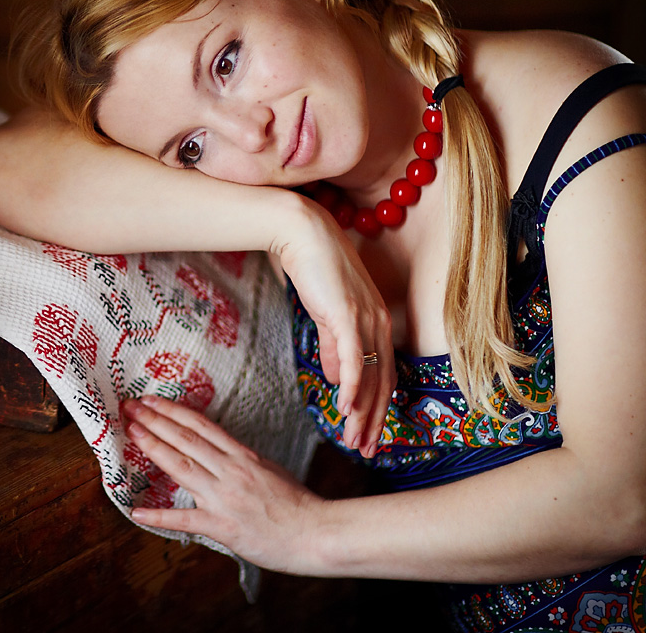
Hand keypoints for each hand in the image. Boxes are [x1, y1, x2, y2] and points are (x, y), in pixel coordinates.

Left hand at [122, 396, 324, 572]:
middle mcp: (231, 470)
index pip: (201, 425)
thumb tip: (220, 452)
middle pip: (187, 439)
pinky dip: (159, 515)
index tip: (153, 400)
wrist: (316, 532)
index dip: (174, 410)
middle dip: (156, 420)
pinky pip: (185, 520)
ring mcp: (225, 497)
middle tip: (131, 407)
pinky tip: (136, 510)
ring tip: (132, 433)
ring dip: (154, 448)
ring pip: (183, 466)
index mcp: (243, 455)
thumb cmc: (297, 503)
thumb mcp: (270, 469)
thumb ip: (242, 461)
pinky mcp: (223, 526)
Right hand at [274, 200, 395, 457]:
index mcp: (375, 322)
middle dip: (375, 420)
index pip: (383, 374)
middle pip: (383, 381)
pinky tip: (346, 408)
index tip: (368, 434)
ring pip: (371, 375)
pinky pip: (354, 357)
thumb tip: (338, 379)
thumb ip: (334, 346)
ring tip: (355, 441)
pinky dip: (353, 385)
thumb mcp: (326, 314)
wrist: (302, 234)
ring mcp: (365, 318)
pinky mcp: (348, 313)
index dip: (378, 407)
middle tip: (367, 451)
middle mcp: (378, 322)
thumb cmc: (313, 269)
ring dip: (364, 412)